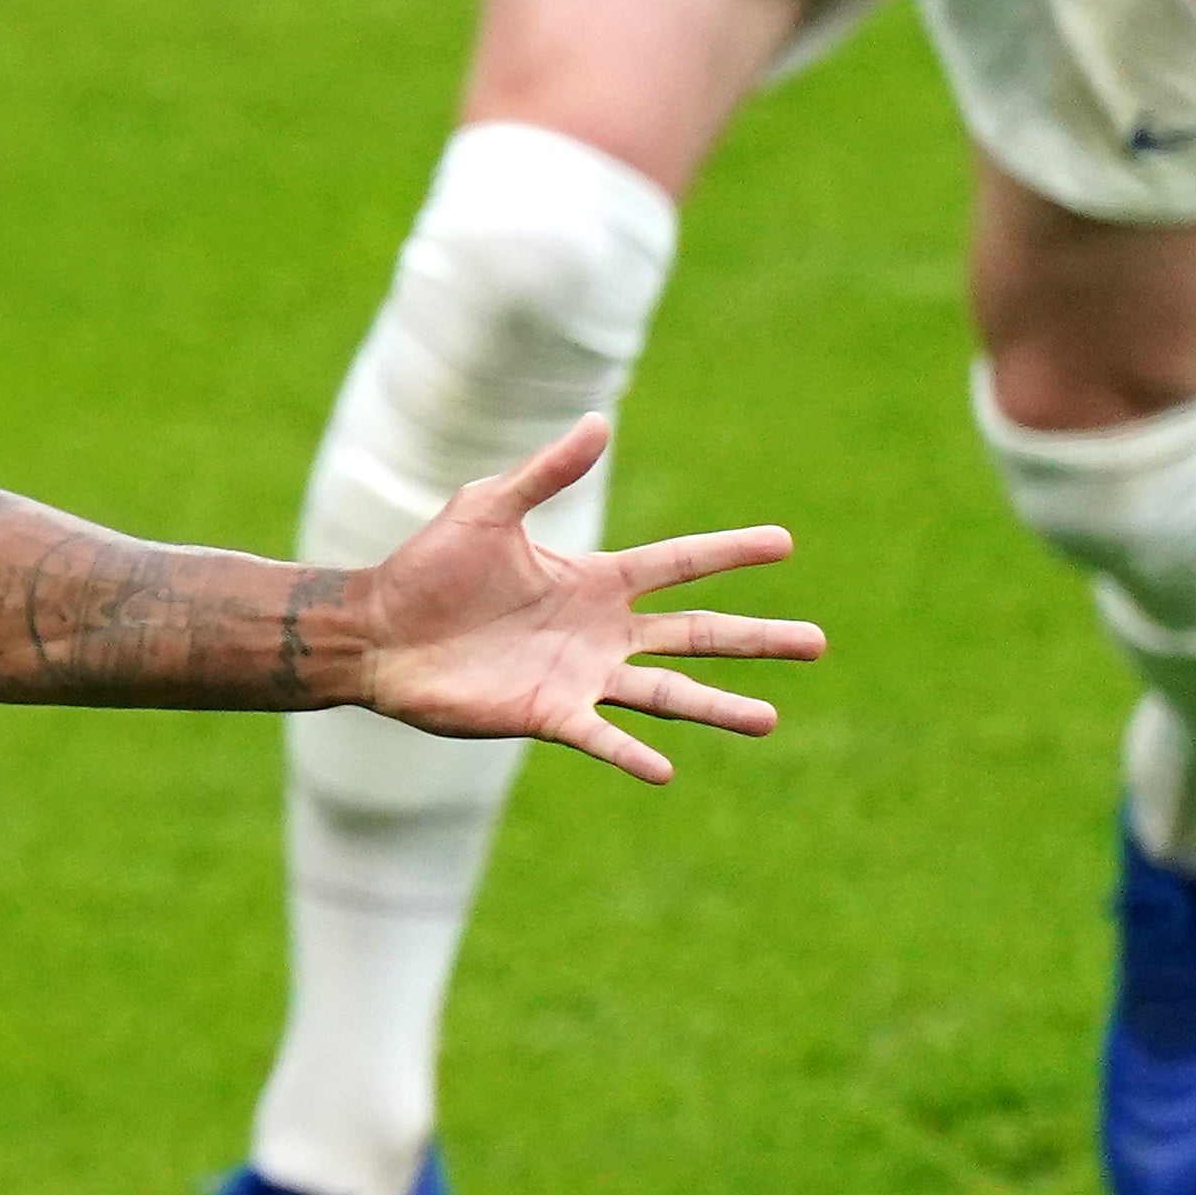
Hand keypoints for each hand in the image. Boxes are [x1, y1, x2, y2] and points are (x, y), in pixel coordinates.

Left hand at [351, 420, 821, 781]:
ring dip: (716, 706)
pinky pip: (599, 737)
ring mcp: (578, 676)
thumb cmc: (428, 568)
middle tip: (818, 642)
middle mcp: (599, 632)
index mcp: (594, 580)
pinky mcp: (545, 714)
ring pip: (665, 694)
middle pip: (695, 634)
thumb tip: (599, 422)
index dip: (729, 553)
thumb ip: (547, 473)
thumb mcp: (489, 509)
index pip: (679, 564)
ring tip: (769, 720)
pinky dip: (631, 753)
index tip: (786, 543)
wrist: (376, 629)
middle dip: (755, 638)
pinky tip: (666, 772)